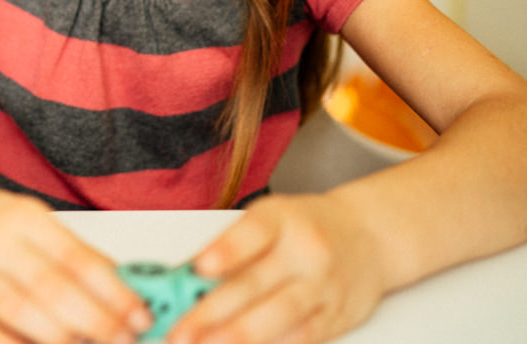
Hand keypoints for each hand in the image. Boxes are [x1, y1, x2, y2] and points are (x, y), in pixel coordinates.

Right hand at [0, 183, 150, 343]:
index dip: (114, 292)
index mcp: (22, 217)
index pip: (77, 257)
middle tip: (124, 341)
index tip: (141, 317)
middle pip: (52, 287)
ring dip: (60, 339)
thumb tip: (126, 290)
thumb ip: (73, 254)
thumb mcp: (30, 222)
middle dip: (96, 321)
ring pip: (19, 311)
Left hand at [168, 194, 385, 343]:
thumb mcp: (271, 218)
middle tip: (181, 331)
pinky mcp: (338, 316)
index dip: (226, 250)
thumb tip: (184, 278)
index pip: (253, 232)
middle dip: (212, 312)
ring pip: (279, 316)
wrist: (369, 235)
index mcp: (281, 218)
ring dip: (239, 336)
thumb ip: (232, 246)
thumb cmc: (305, 226)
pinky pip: (303, 337)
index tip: (199, 268)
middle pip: (255, 283)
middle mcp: (305, 251)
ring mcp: (324, 286)